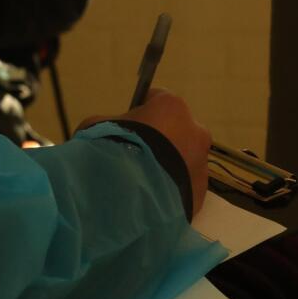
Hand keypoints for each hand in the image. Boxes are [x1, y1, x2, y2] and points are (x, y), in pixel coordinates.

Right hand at [80, 88, 211, 217]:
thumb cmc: (113, 152)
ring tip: (141, 182)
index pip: (157, 100)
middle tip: (134, 157)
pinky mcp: (201, 192)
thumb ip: (107, 124)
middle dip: (159, 141)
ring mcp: (201, 163)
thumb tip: (106, 131)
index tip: (128, 126)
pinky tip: (150, 198)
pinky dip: (170, 189)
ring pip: (183, 160)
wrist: (129, 198)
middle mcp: (195, 131)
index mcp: (172, 108)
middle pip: (176, 131)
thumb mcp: (96, 129)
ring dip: (167, 167)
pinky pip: (184, 186)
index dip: (140, 112)